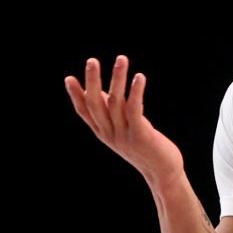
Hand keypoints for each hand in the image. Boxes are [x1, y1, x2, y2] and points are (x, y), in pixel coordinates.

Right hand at [64, 56, 184, 192]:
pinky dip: (136, 91)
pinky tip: (139, 77)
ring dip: (118, 79)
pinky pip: (135, 109)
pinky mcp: (140, 136)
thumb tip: (100, 91)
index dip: (76, 96)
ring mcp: (124, 135)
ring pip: (116, 102)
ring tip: (121, 59)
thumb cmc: (145, 149)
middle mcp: (110, 134)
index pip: (85, 112)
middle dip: (93, 81)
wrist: (163, 174)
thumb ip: (111, 113)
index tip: (69, 78)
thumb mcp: (123, 131)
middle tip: (92, 60)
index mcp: (104, 133)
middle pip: (96, 104)